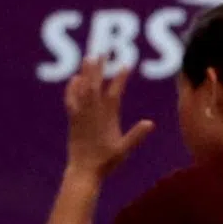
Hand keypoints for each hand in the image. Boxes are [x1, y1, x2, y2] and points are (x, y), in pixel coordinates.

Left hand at [58, 54, 150, 180]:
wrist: (83, 171)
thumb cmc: (106, 162)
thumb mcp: (124, 150)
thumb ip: (136, 136)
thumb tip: (151, 123)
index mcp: (106, 118)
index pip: (113, 92)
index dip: (119, 78)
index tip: (125, 64)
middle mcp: (92, 113)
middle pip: (95, 85)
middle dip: (98, 68)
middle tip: (102, 52)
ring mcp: (81, 115)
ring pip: (82, 89)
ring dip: (85, 73)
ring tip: (88, 58)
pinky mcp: (73, 120)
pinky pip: (71, 100)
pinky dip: (72, 88)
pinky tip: (74, 79)